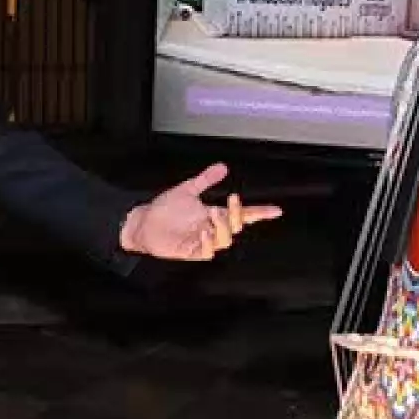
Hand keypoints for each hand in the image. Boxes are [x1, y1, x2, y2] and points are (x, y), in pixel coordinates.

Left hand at [119, 163, 281, 260]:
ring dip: (223, 227)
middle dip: (238, 214)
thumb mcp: (187, 190)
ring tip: (215, 215)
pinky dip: (208, 243)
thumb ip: (206, 179)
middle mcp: (212, 228)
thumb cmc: (165, 209)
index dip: (259, 213)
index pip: (242, 215)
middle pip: (236, 226)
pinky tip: (204, 232)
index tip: (275, 210)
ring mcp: (203, 241)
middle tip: (231, 201)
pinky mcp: (191, 251)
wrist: (144, 222)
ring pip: (225, 240)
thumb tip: (223, 167)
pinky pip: (206, 252)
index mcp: (214, 214)